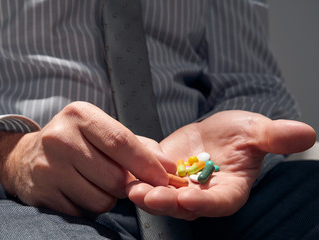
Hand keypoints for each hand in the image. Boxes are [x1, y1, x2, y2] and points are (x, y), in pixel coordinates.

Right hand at [0, 102, 168, 215]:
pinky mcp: (41, 192)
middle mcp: (60, 138)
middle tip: (122, 179)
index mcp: (80, 115)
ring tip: (97, 183)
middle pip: (115, 177)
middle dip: (128, 185)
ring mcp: (48, 167)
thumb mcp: (102, 130)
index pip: (121, 142)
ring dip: (109, 197)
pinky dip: (90, 206)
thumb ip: (138, 145)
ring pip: (101, 200)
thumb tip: (168, 166)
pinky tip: (80, 190)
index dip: (147, 164)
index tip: (164, 178)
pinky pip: (83, 212)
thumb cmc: (75, 140)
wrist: (26, 156)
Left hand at [127, 110, 315, 219]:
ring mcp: (180, 185)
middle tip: (149, 196)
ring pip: (163, 195)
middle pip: (185, 205)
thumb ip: (275, 137)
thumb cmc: (240, 135)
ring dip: (146, 194)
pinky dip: (137, 176)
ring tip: (131, 188)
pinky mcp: (162, 174)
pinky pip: (149, 178)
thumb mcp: (257, 131)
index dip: (205, 203)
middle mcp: (203, 194)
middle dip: (167, 202)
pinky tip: (124, 171)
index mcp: (229, 189)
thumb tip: (307, 134)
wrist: (216, 134)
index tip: (190, 199)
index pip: (220, 202)